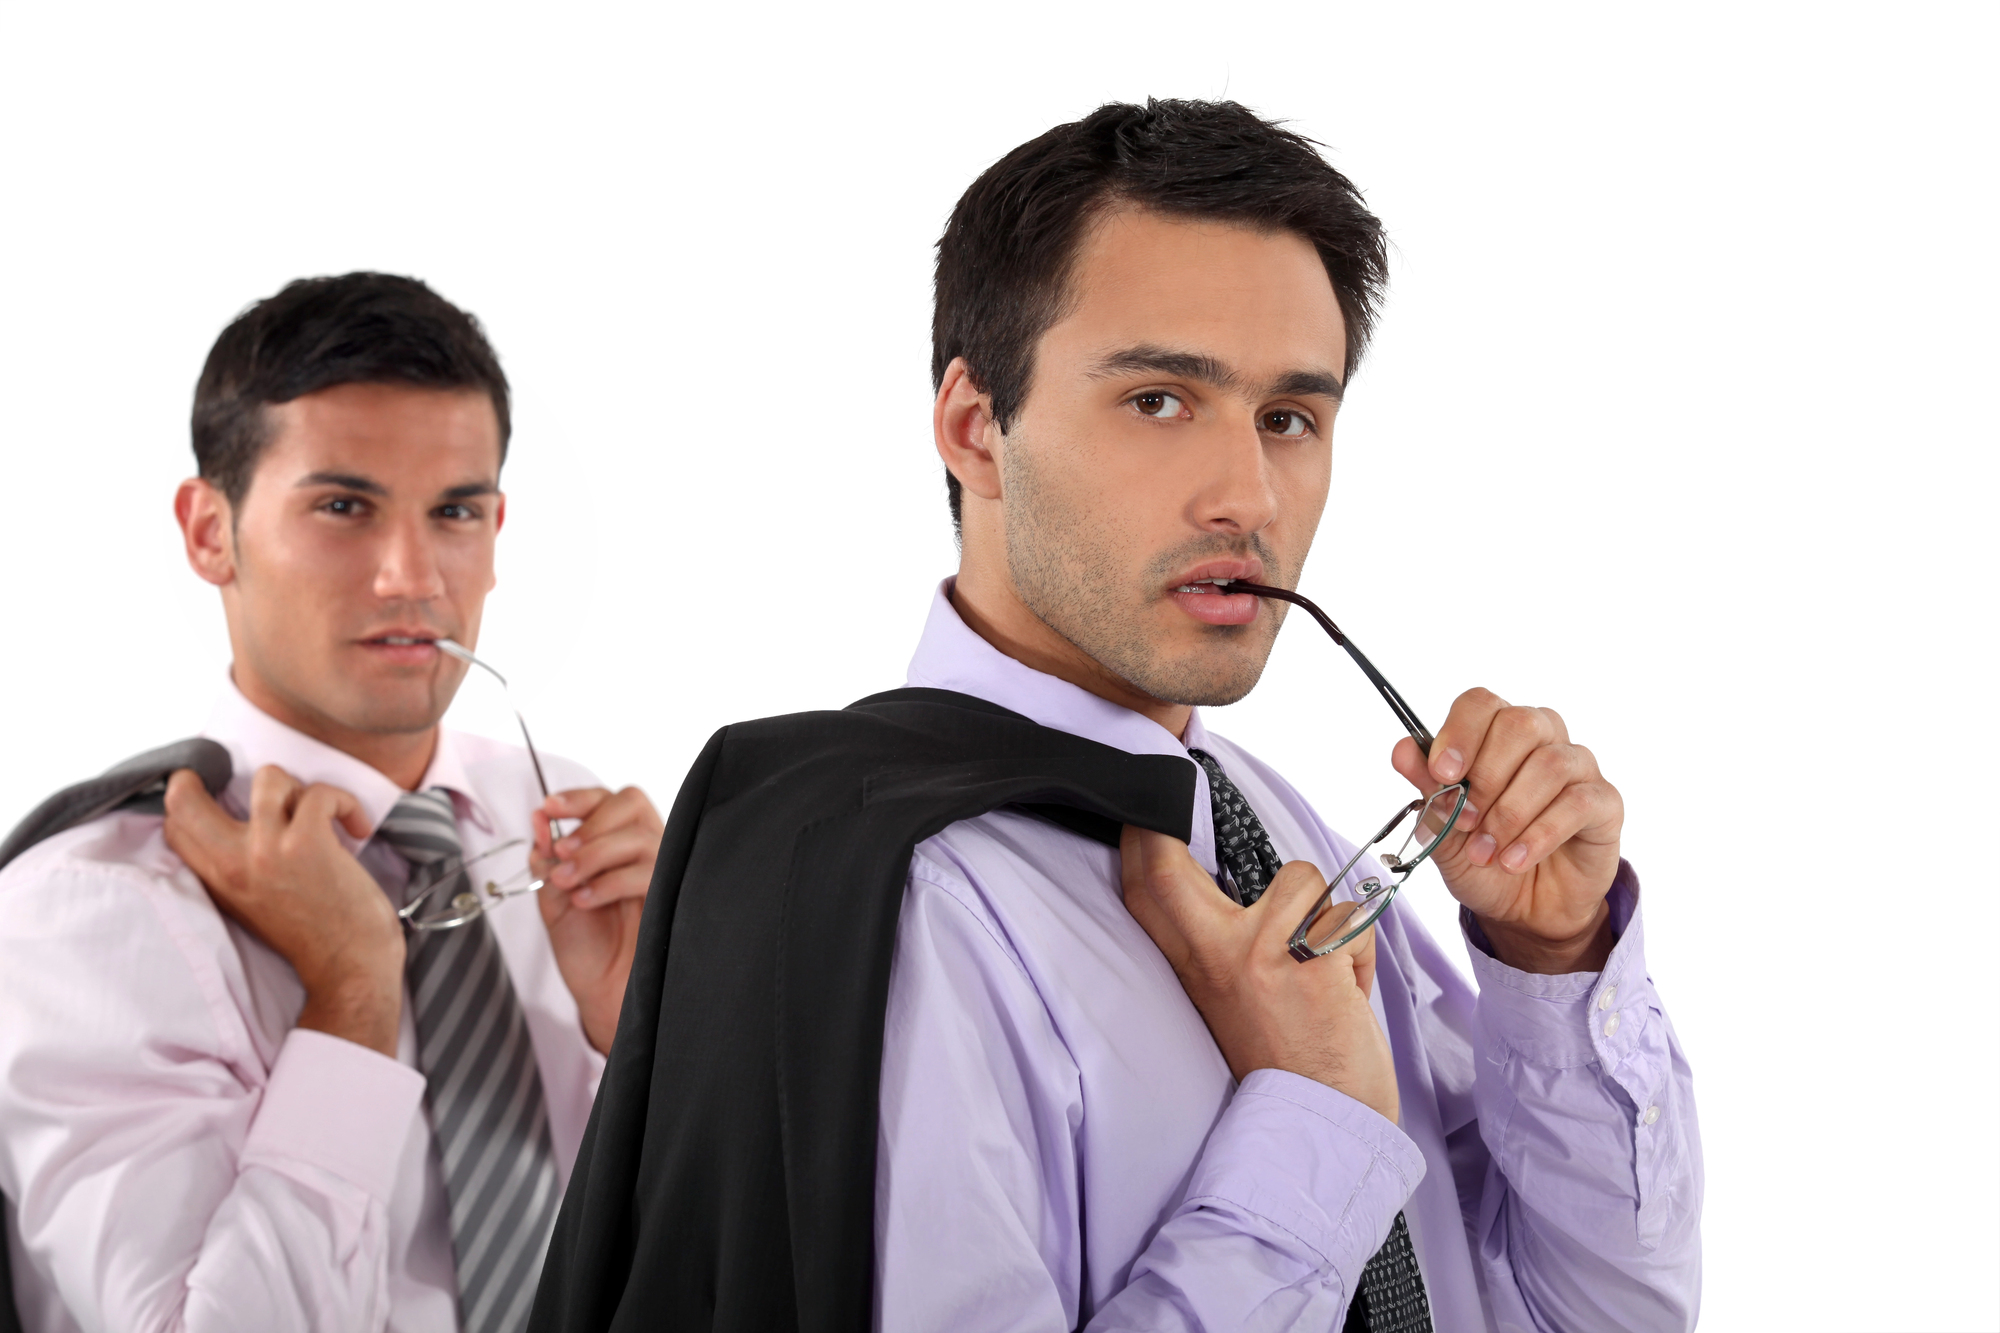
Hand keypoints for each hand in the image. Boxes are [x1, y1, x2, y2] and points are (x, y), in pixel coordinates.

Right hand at [163, 766, 404, 1055]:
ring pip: (268, 777)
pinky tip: (356, 828)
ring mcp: (268, 849)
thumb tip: (238, 824)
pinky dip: (344, 802)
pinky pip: (319, 792)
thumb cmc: (313, 937)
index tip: (224, 797)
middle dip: (212, 776)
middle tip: (259, 791)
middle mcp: (232, 862)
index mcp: (217, 880)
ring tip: (319, 815)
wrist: (349, 968)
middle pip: (186, 795)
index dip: (191, 798)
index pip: (175, 824)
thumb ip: (235, 869)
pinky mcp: (308, 842)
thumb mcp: (252, 906)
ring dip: (300, 788)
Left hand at [530, 786, 663, 1054]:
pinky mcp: (670, 892)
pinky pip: (647, 870)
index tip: (549, 808)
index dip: (578, 798)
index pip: (606, 799)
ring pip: (638, 835)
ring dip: (595, 854)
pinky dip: (609, 881)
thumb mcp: (553, 896)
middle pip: (629, 802)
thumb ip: (547, 859)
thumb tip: (539, 819)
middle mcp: (642, 849)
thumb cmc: (586, 946)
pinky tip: (587, 901)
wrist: (603, 990)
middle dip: (590, 824)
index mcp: (614, 843)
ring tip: (569, 883)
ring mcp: (661, 869)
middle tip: (563, 854)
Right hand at [1120, 826, 1398, 1123]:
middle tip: (1176, 804)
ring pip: (1301, 879)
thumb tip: (1243, 890)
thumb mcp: (1231, 1005)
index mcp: (1195, 969)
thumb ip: (1224, 947)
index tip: (1142, 814)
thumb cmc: (1286, 1066)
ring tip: (1320, 964)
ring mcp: (1261, 954)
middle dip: (1168, 829)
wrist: (1321, 1128)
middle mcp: (1215, 956)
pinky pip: (1349, 920)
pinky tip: (1346, 991)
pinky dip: (1359, 951)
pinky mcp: (1314, 960)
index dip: (1137, 843)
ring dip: (1324, 913)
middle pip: (1170, 868)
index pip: (1146, 895)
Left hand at [1392, 687, 1623, 974]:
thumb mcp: (1442, 830)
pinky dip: (1539, 835)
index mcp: (1496, 734)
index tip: (1443, 773)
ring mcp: (1578, 766)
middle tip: (1466, 821)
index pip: (1481, 703)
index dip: (1461, 733)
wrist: (1523, 909)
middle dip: (1486, 776)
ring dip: (1509, 813)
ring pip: (1549, 764)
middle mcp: (1542, 738)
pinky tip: (1514, 860)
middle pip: (1520, 724)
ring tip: (1486, 851)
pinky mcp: (1604, 802)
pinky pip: (1577, 802)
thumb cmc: (1483, 858)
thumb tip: (1402, 749)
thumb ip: (1427, 788)